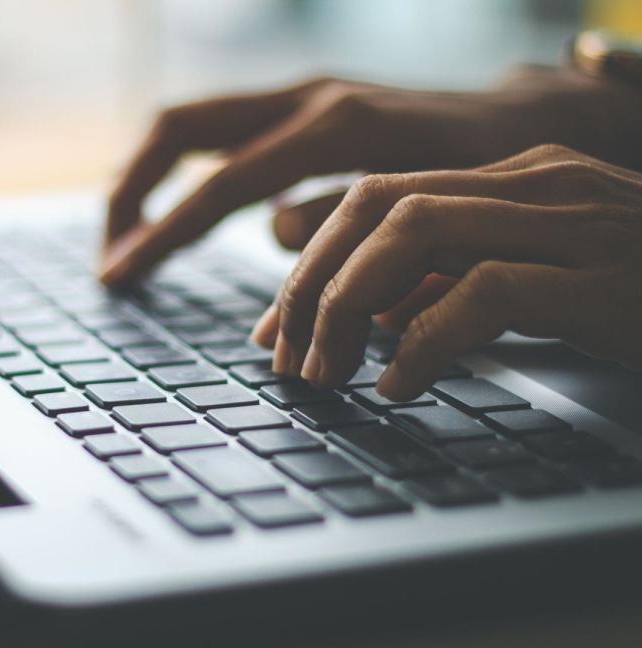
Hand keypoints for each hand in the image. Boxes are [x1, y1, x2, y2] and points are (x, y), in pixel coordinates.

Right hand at [100, 66, 641, 284]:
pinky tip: (180, 216)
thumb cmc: (492, 172)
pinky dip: (188, 174)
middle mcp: (308, 97)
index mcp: (338, 127)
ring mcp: (302, 94)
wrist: (531, 117)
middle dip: (130, 191)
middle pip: (179, 128)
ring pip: (193, 123)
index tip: (120, 277)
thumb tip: (273, 234)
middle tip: (111, 255)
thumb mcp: (432, 209)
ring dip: (150, 179)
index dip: (163, 235)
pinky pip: (223, 134)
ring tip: (130, 240)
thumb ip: (347, 223)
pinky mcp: (304, 106)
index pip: (221, 185)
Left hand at [250, 144, 641, 400]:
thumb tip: (371, 317)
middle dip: (313, 282)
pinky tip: (398, 387)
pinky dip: (424, 340)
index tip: (275, 325)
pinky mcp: (604, 278)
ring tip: (325, 372)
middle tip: (285, 355)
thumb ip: (455, 284)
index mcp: (515, 177)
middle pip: (378, 205)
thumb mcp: (535, 287)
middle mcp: (538, 183)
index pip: (378, 196)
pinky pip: (485, 292)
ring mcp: (575, 222)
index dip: (311, 259)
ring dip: (349, 306)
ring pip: (415, 232)